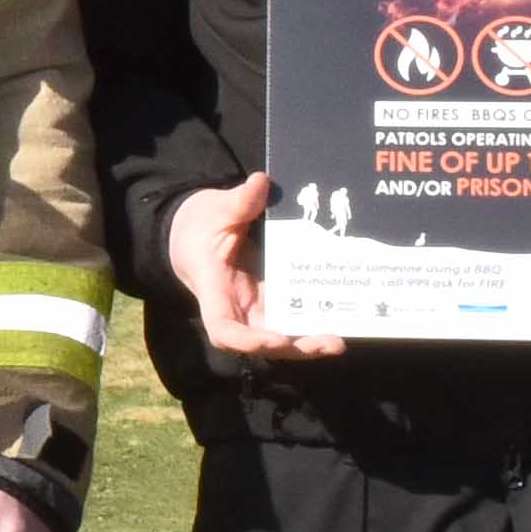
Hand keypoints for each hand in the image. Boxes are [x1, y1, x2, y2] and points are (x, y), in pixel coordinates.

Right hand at [169, 172, 348, 363]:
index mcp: (215, 289)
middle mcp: (235, 307)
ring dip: (308, 343)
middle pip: (261, 343)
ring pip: (279, 336)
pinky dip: (311, 323)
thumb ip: (238, 202)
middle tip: (331, 343)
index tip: (278, 339)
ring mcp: (253, 306)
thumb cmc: (197, 224)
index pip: (224, 329)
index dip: (250, 341)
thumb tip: (261, 183)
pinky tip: (340, 319)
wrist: (191, 232)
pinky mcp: (268, 300)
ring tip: (338, 341)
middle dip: (295, 348)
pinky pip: (289, 318)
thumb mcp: (214, 210)